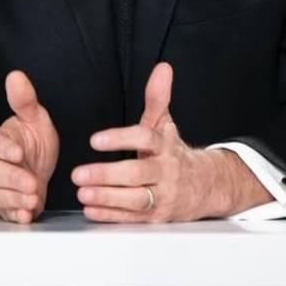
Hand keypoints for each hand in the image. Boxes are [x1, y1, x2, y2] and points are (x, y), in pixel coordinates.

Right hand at [0, 70, 58, 222]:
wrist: (27, 170)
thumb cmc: (29, 144)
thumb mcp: (32, 120)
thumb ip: (24, 101)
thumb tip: (16, 75)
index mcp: (0, 142)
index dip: (6, 149)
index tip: (18, 152)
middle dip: (14, 179)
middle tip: (31, 183)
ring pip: (1, 194)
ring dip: (17, 198)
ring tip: (32, 198)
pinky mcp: (7, 206)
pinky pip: (7, 212)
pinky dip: (16, 214)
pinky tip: (26, 215)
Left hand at [72, 63, 260, 221]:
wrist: (207, 186)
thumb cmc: (175, 152)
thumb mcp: (166, 123)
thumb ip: (158, 97)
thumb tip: (162, 68)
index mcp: (165, 145)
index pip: (144, 139)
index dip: (120, 139)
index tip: (95, 140)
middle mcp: (165, 171)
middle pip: (136, 174)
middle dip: (106, 175)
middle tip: (78, 174)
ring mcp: (163, 196)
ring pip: (135, 199)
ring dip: (106, 198)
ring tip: (82, 192)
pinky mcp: (158, 217)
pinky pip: (133, 218)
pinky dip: (111, 215)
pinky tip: (91, 209)